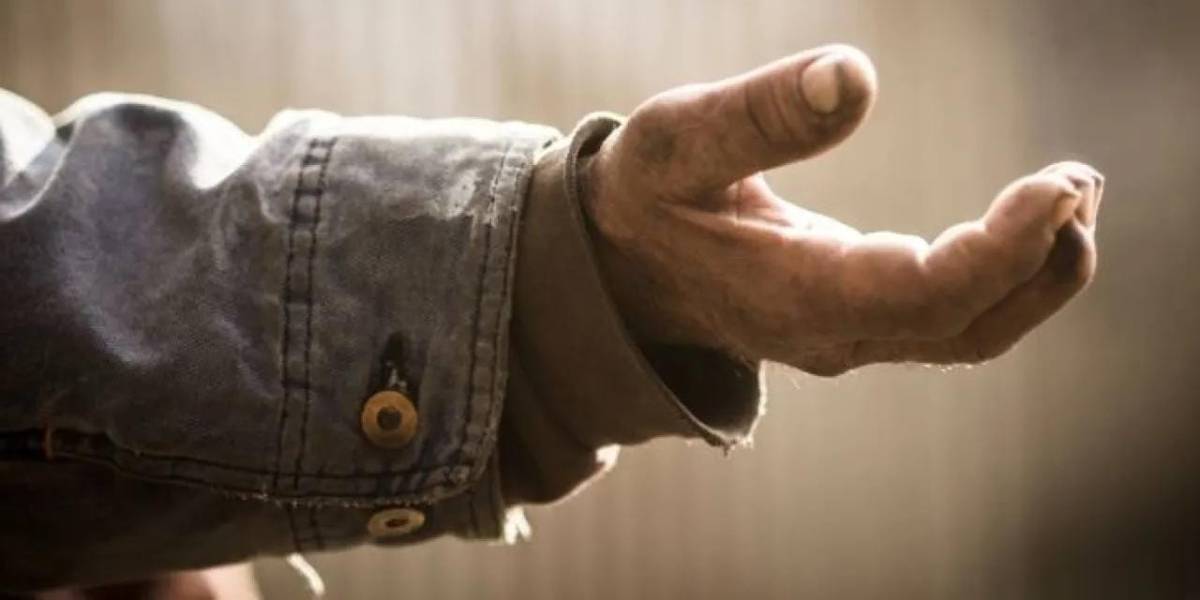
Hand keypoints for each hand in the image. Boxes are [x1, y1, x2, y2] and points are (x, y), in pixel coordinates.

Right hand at [585, 44, 1102, 374]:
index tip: (1057, 189)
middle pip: (964, 328)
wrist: (619, 268)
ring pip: (965, 333)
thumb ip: (758, 114)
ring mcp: (845, 338)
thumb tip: (855, 76)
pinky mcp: (855, 323)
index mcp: (790, 296)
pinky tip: (1027, 222)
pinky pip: (947, 319)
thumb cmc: (645, 195)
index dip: (1002, 252)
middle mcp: (828, 334)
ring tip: (1071, 196)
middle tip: (1078, 183)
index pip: (923, 296)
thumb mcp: (676, 142)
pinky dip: (1001, 276)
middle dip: (1039, 264)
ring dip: (1032, 275)